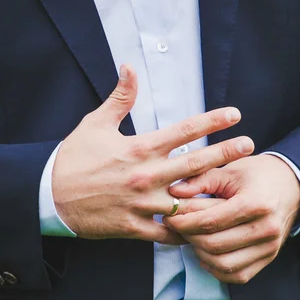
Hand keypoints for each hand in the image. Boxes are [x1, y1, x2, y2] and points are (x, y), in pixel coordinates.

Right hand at [52, 64, 253, 242]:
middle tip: (250, 146)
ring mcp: (143, 203)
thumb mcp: (95, 123)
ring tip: (235, 194)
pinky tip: (203, 231)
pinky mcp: (135, 227)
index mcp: (140, 148)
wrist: (50, 195)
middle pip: (196, 163)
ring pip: (188, 202)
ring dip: (212, 198)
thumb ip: (120, 98)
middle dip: (226, 153)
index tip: (235, 114)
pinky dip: (186, 232)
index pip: (184, 130)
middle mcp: (147, 175)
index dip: (212, 121)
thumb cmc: (73, 158)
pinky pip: (169, 233)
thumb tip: (129, 66)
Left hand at [165, 155, 299, 282]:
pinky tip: (207, 253)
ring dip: (200, 253)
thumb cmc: (257, 175)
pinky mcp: (268, 259)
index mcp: (256, 203)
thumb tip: (174, 192)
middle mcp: (266, 229)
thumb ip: (200, 180)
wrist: (290, 185)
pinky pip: (237, 275)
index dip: (184, 222)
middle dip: (189, 237)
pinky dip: (217, 268)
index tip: (169, 217)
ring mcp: (269, 247)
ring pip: (223, 264)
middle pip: (215, 245)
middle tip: (177, 227)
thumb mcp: (229, 170)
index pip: (211, 221)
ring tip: (192, 237)